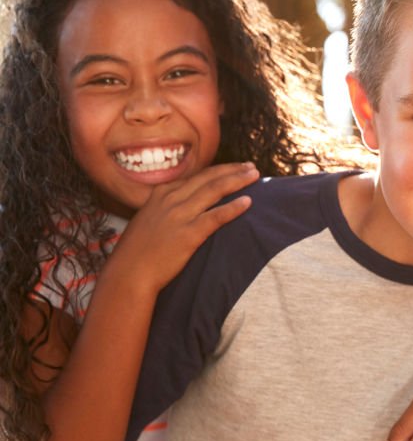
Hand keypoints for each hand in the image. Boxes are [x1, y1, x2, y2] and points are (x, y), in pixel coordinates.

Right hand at [108, 162, 258, 295]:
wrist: (128, 273)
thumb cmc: (137, 252)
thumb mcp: (148, 221)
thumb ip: (165, 210)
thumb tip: (182, 208)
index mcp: (161, 194)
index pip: (196, 176)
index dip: (219, 170)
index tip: (235, 167)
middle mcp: (171, 199)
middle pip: (209, 178)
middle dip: (233, 170)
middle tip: (252, 168)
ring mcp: (179, 215)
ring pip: (215, 190)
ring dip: (238, 181)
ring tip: (256, 176)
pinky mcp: (188, 233)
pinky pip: (216, 216)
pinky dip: (234, 207)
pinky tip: (248, 202)